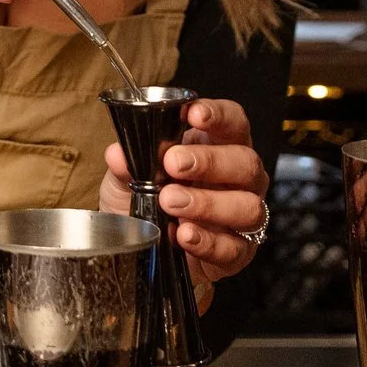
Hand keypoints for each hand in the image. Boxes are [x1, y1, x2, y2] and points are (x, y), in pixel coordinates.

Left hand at [100, 97, 268, 305]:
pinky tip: (184, 236)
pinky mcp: (238, 252)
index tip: (194, 113)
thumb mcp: (126, 178)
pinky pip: (235, 248)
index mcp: (218, 147)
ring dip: (208, 203)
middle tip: (173, 164)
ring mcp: (243, 216)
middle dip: (210, 161)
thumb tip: (118, 153)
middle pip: (246, 161)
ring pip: (248, 206)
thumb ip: (125, 164)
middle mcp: (239, 179)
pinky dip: (208, 242)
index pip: (233, 122)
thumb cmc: (144, 200)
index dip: (219, 115)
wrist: (140, 248)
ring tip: (170, 202)